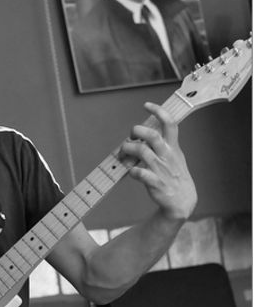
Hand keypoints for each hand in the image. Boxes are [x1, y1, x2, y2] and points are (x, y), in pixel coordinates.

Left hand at [119, 102, 196, 220]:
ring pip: (141, 151)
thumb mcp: (175, 156)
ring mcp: (162, 169)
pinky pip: (139, 172)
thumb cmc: (174, 176)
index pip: (169, 123)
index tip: (146, 105)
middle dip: (136, 131)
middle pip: (151, 135)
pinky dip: (131, 171)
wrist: (182, 201)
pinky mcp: (155, 183)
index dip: (158, 111)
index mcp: (173, 147)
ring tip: (123, 154)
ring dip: (128, 149)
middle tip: (131, 137)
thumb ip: (163, 143)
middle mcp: (168, 155)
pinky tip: (131, 172)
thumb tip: (146, 131)